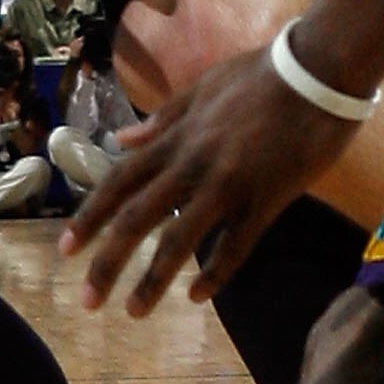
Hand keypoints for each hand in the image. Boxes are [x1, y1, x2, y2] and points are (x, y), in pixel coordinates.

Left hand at [58, 44, 357, 317]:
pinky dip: (215, 273)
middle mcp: (192, 163)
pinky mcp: (266, 199)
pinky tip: (198, 295)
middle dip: (108, 261)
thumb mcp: (202, 88)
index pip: (120, 182)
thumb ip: (162, 119)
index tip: (67, 250)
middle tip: (87, 300)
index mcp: (176, 137)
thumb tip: (121, 140)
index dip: (91, 217)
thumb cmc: (261, 75)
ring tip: (134, 311)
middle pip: (138, 218)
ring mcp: (228, 184)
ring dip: (153, 279)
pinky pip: (235, 245)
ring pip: (180, 240)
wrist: (316, 72)